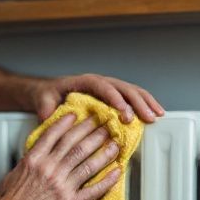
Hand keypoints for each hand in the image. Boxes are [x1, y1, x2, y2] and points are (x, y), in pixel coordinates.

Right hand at [0, 113, 120, 199]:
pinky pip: (93, 190)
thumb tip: (34, 157)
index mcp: (34, 161)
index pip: (54, 135)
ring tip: (115, 144)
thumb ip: (27, 164)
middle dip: (92, 132)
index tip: (77, 116)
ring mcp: (61, 187)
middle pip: (76, 145)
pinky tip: (116, 173)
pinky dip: (107, 181)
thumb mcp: (12, 176)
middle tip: (103, 124)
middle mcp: (49, 170)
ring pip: (88, 164)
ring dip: (104, 152)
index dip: (68, 123)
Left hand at [32, 74, 164, 123]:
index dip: (114, 98)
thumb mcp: (42, 100)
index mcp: (84, 82)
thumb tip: (48, 115)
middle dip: (136, 102)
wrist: (48, 92)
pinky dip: (145, 105)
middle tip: (146, 117)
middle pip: (122, 88)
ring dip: (146, 103)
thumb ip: (45, 107)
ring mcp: (108, 89)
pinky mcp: (113, 97)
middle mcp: (99, 82)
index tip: (122, 111)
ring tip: (157, 115)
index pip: (102, 87)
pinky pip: (132, 98)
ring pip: (131, 91)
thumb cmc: (47, 96)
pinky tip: (155, 114)